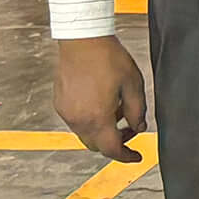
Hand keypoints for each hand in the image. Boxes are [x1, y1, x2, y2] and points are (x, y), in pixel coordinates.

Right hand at [52, 36, 148, 162]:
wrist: (82, 41)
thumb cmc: (108, 59)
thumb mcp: (133, 84)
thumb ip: (137, 110)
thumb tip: (138, 127)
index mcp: (97, 118)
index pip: (111, 149)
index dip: (126, 156)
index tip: (137, 157)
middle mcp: (78, 120)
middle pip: (97, 145)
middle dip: (115, 144)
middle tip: (130, 131)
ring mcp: (66, 112)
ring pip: (86, 134)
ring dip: (102, 131)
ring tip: (118, 112)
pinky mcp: (60, 103)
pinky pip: (76, 121)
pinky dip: (90, 121)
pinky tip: (102, 104)